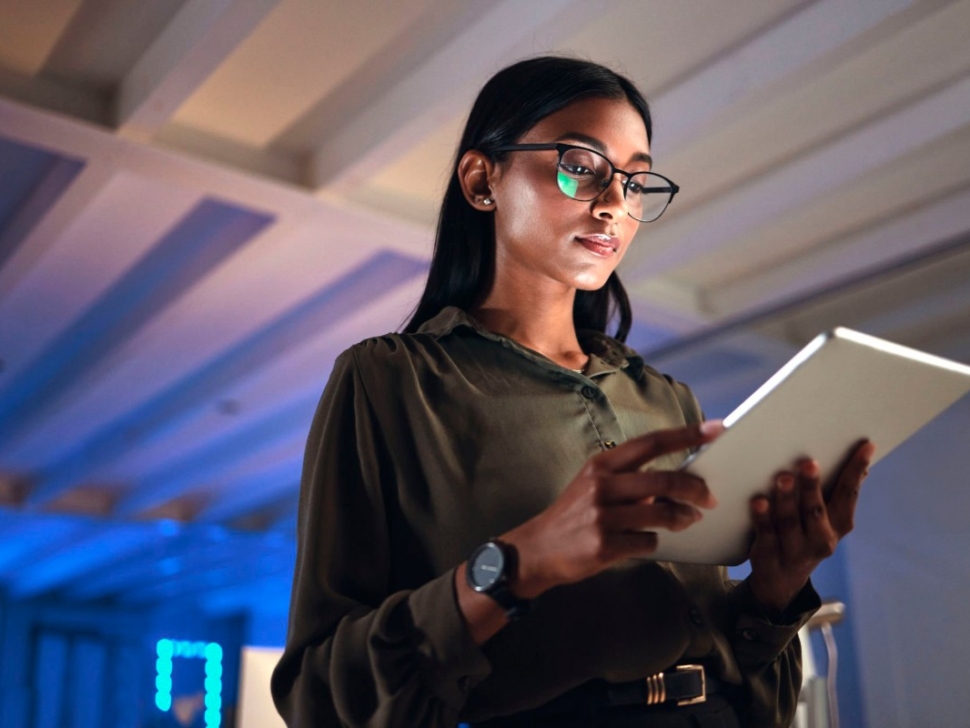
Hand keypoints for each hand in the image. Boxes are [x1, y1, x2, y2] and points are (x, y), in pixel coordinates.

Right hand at [503, 421, 723, 599]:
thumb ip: (630, 481)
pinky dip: (654, 542)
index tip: (715, 429)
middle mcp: (602, 486)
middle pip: (665, 479)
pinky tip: (645, 541)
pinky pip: (649, 542)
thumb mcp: (593, 486)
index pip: (651, 443)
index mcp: (602, 465)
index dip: (686, 435)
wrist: (537, 549)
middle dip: (696, 489)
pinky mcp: (605, 545)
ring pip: (663, 513)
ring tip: (688, 520)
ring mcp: (603, 516)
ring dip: (683, 518)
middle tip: (710, 497)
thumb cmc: (573, 515)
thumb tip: (673, 485)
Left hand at [747, 440, 875, 614]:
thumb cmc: (807, 534)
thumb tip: (863, 465)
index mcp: (839, 525)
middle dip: (812, 486)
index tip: (865, 446)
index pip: (849, 494)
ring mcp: (796, 550)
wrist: (782, 579)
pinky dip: (762, 518)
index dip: (856, 470)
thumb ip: (840, 493)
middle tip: (808, 463)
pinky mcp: (770, 555)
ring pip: (790, 522)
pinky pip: (766, 534)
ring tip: (782, 478)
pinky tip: (758, 502)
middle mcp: (822, 540)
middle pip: (817, 510)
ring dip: (787, 500)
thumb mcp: (828, 518)